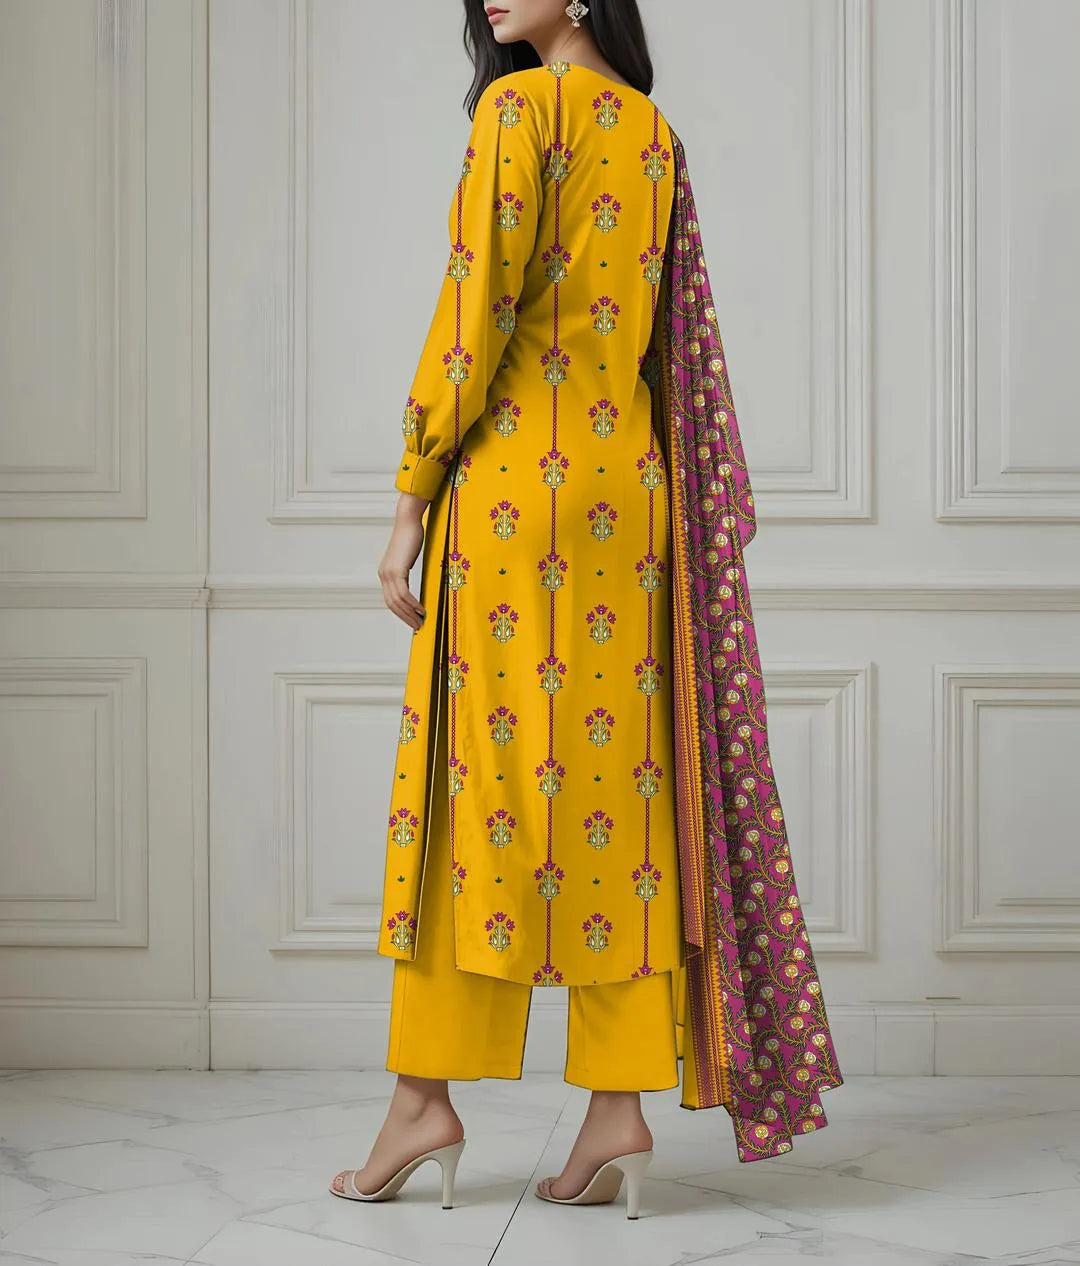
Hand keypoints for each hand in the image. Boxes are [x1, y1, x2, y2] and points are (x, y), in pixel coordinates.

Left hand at [378, 496, 427, 630]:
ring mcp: (389, 573)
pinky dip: (412, 604)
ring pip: (398, 601)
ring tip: (421, 621)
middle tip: (417, 626)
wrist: (408, 522)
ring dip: (410, 614)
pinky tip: (421, 609)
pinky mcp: (396, 570)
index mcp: (385, 574)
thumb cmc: (411, 537)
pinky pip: (404, 593)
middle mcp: (384, 575)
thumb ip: (405, 571)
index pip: (390, 600)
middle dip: (405, 617)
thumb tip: (411, 583)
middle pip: (392, 604)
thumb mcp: (406, 558)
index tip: (411, 620)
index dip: (401, 613)